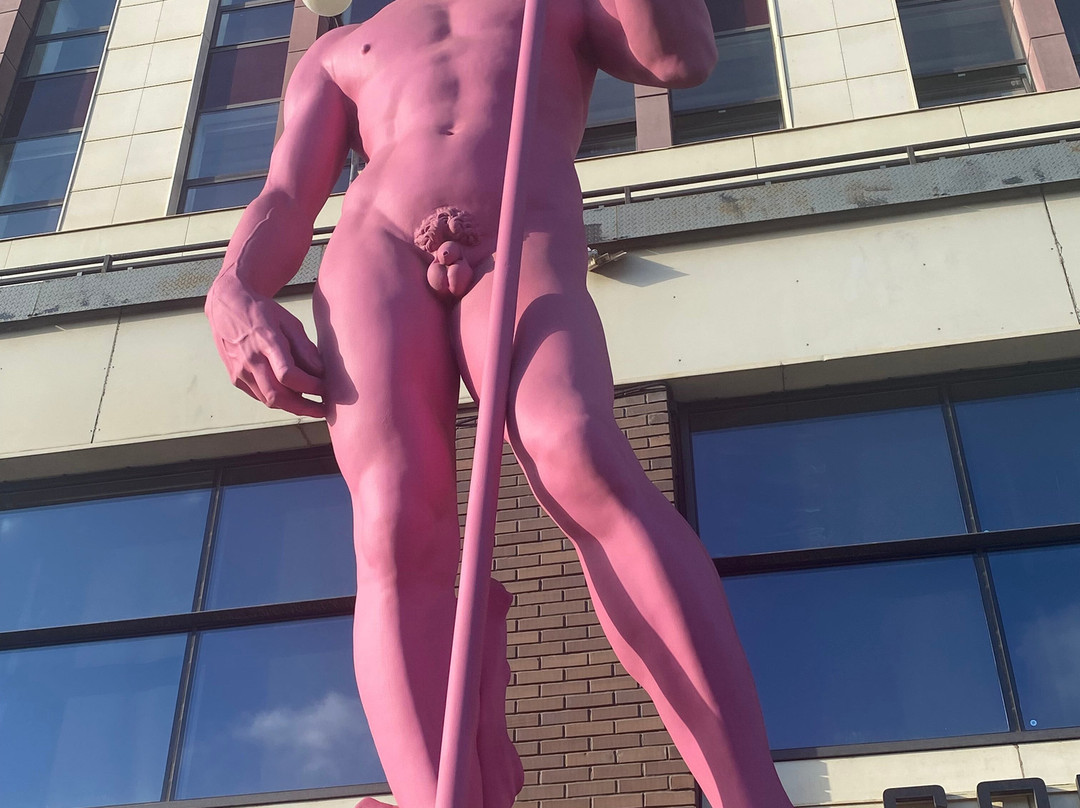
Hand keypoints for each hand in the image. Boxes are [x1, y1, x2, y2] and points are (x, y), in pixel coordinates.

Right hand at [205, 276, 326, 417]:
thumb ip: (305, 348)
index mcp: (266, 341)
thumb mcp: (289, 322)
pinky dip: (277, 400)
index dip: (309, 386)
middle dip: (303, 407)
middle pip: (277, 395)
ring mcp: (239, 370)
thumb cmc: (262, 312)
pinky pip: (259, 396)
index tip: (325, 389)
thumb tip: (320, 371)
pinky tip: (292, 397)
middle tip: (322, 411)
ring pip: (268, 400)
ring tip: (311, 406)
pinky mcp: (235, 378)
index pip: (288, 374)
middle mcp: (250, 359)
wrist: (228, 306)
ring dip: (291, 407)